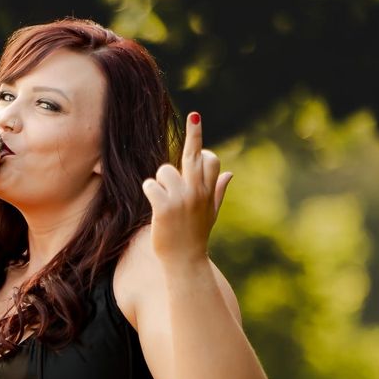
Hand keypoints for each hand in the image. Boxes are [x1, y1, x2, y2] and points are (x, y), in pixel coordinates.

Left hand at [142, 111, 232, 267]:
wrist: (186, 262)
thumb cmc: (195, 236)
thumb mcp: (211, 213)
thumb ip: (218, 191)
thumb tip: (230, 173)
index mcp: (208, 191)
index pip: (209, 158)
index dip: (199, 140)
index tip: (195, 117)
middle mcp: (198, 191)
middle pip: (192, 155)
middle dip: (194, 134)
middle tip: (195, 116)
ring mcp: (183, 198)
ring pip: (163, 171)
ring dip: (159, 183)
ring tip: (164, 201)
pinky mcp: (165, 206)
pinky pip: (150, 185)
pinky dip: (149, 191)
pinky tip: (155, 206)